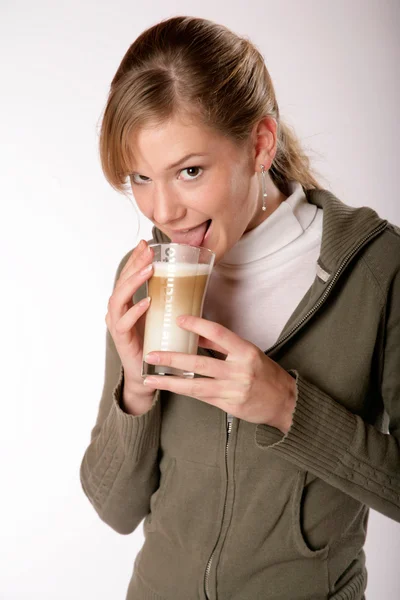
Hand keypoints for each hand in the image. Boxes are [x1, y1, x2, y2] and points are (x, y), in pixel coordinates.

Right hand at [105, 239, 153, 391]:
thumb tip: (187, 280)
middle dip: (134, 264)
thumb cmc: (153, 343)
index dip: (135, 259)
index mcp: (125, 303)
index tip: (146, 244)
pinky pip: (123, 323)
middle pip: (121, 282)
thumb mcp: (160, 315)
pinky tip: (147, 301)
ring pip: (118, 299)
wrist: (147, 373)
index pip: (127, 276)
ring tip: (148, 269)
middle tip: (148, 251)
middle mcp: (117, 312)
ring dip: (133, 282)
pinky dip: (135, 311)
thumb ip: (165, 299)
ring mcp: (117, 325)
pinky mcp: (122, 340)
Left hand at [143, 315, 296, 433]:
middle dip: (173, 358)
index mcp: (246, 351)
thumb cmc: (265, 373)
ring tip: (150, 376)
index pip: (219, 334)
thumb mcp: (248, 353)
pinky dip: (183, 390)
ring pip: (196, 385)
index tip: (178, 319)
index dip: (198, 325)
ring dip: (170, 380)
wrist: (284, 402)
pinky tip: (167, 386)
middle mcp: (240, 370)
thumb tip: (196, 335)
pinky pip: (201, 396)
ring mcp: (233, 390)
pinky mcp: (229, 406)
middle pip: (201, 362)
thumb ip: (223, 345)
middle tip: (151, 352)